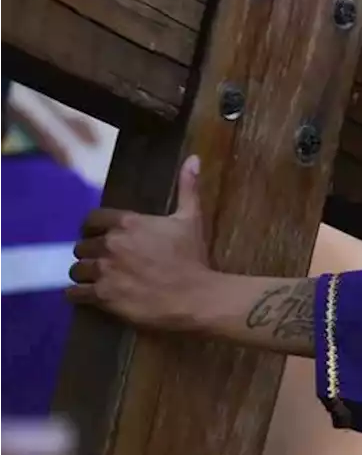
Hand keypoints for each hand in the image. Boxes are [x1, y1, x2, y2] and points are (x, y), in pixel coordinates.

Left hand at [68, 155, 213, 331]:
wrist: (194, 296)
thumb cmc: (192, 257)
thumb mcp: (191, 219)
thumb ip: (188, 188)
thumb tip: (194, 158)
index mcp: (128, 223)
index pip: (92, 219)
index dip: (94, 227)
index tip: (99, 235)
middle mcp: (111, 244)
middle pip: (82, 246)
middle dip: (91, 253)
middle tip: (104, 261)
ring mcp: (104, 270)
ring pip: (76, 269)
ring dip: (84, 274)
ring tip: (96, 279)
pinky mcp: (102, 295)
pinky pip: (75, 292)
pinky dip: (79, 294)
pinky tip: (88, 295)